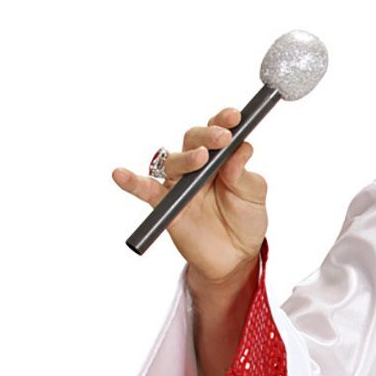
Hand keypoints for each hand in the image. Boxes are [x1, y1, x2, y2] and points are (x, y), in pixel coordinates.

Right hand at [111, 104, 267, 286]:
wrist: (236, 258)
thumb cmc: (245, 221)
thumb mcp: (254, 196)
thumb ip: (246, 175)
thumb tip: (242, 149)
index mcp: (220, 158)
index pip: (217, 132)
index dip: (224, 121)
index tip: (236, 117)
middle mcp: (196, 166)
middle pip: (193, 140)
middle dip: (207, 136)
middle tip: (223, 138)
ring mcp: (180, 184)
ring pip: (174, 162)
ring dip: (186, 157)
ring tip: (201, 158)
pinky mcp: (167, 205)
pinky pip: (146, 191)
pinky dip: (132, 182)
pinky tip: (120, 175)